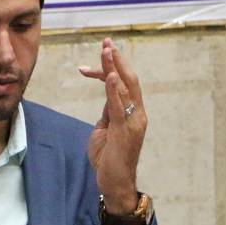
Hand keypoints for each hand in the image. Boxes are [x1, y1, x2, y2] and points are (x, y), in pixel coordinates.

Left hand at [79, 38, 144, 213]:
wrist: (114, 182)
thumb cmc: (108, 157)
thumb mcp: (105, 129)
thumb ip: (109, 112)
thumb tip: (107, 98)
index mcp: (133, 112)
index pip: (122, 85)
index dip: (107, 71)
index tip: (87, 66)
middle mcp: (138, 113)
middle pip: (129, 80)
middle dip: (117, 60)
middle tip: (106, 42)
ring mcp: (134, 121)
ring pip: (125, 88)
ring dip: (114, 68)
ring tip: (106, 50)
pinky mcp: (126, 131)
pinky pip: (119, 106)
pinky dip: (113, 89)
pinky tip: (108, 75)